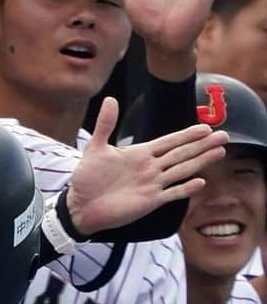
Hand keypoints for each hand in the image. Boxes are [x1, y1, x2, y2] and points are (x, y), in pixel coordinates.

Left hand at [65, 97, 227, 233]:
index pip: (168, 142)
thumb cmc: (86, 178)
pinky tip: (201, 182)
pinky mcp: (150, 201)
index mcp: (139, 154)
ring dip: (200, 162)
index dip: (186, 135)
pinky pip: (172, 194)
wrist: (80, 205)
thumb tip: (110, 99)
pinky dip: (185, 189)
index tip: (205, 127)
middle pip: (181, 154)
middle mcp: (149, 168)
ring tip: (220, 152)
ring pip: (181, 171)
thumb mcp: (95, 148)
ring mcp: (152, 185)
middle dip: (202, 145)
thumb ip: (105, 125)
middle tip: (224, 136)